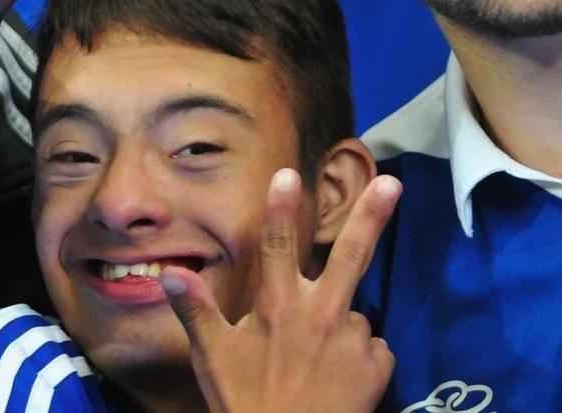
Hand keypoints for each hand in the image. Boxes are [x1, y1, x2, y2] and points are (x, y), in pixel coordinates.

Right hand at [160, 167, 401, 412]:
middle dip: (371, 215)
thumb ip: (196, 312)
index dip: (280, 207)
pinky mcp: (376, 366)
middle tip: (392, 183)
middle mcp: (320, 314)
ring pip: (354, 312)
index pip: (277, 246)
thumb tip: (169, 273)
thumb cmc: (245, 404)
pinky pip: (371, 347)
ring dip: (340, 325)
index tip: (288, 172)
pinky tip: (338, 377)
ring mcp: (352, 339)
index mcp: (278, 307)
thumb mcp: (213, 359)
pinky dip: (359, 356)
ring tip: (315, 361)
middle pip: (351, 254)